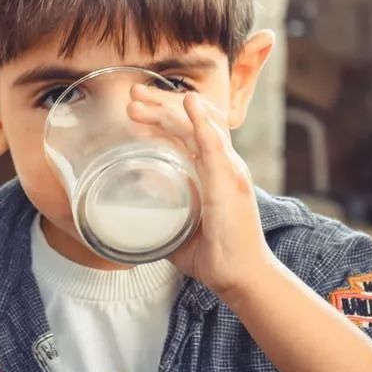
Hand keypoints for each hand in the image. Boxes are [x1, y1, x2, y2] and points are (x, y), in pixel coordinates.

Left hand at [126, 83, 276, 298]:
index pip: (190, 131)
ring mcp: (229, 171)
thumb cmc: (215, 256)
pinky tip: (189, 104)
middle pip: (194, 121)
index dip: (165, 115)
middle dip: (161, 104)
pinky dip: (201, 122)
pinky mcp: (228, 182)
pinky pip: (215, 145)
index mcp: (215, 171)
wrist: (241, 276)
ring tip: (139, 100)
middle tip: (132, 95)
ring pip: (200, 125)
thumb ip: (160, 218)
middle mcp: (225, 164)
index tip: (136, 109)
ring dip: (169, 108)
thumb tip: (130, 219)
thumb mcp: (178, 229)